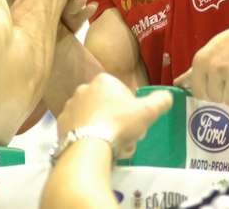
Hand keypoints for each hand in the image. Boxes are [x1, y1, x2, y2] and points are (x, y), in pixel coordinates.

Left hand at [57, 73, 171, 158]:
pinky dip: (87, 137)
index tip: (135, 123)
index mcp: (103, 81)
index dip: (131, 109)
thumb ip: (160, 100)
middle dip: (117, 120)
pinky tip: (95, 147)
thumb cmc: (119, 123)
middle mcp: (83, 89)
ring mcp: (70, 106)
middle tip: (125, 137)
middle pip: (107, 105)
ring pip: (93, 117)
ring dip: (103, 129)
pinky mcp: (61, 124)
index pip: (122, 93)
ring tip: (111, 146)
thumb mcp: (147, 112)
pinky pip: (79, 129)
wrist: (88, 146)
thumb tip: (167, 96)